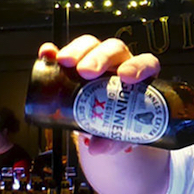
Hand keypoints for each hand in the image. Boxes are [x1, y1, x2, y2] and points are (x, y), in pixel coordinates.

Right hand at [38, 35, 160, 155]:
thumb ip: (114, 141)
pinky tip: (48, 55)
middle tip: (88, 71)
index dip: (138, 66)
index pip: (145, 63)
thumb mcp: (122, 133)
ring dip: (78, 51)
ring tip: (66, 63)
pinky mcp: (74, 63)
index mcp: (139, 77)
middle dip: (101, 57)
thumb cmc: (121, 122)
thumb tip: (98, 148)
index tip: (126, 77)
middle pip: (114, 50)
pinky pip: (63, 52)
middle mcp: (120, 64)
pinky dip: (54, 52)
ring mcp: (96, 60)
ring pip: (91, 46)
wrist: (106, 123)